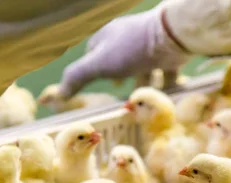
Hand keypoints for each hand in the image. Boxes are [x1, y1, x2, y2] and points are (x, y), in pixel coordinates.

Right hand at [59, 6, 189, 97]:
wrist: (171, 37)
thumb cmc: (130, 50)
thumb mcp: (98, 64)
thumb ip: (78, 77)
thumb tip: (59, 94)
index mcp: (108, 35)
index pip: (94, 50)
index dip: (92, 67)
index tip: (94, 82)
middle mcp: (129, 37)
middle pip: (119, 59)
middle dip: (119, 75)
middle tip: (119, 90)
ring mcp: (150, 44)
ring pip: (142, 65)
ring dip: (142, 82)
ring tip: (142, 99)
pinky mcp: (169, 53)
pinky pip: (164, 70)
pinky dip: (163, 83)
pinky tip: (163, 97)